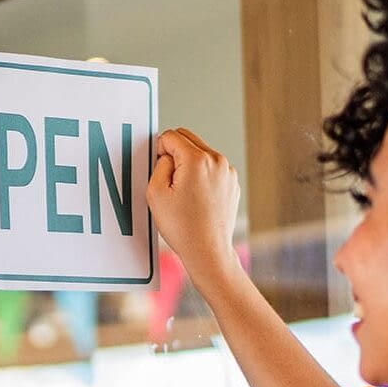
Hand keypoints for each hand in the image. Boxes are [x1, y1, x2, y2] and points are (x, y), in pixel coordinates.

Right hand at [147, 128, 241, 277]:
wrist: (207, 250)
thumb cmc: (183, 227)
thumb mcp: (155, 193)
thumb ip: (158, 164)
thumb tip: (166, 155)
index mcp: (197, 160)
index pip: (171, 136)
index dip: (159, 150)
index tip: (159, 169)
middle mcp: (217, 161)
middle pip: (188, 138)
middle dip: (174, 153)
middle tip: (169, 180)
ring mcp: (228, 172)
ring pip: (201, 153)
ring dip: (189, 164)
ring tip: (184, 193)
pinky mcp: (232, 183)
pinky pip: (212, 168)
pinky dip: (201, 176)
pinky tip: (196, 198)